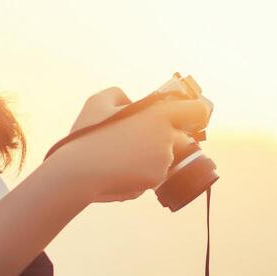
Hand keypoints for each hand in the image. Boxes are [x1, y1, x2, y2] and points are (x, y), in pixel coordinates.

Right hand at [54, 95, 212, 203]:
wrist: (80, 172)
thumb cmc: (88, 135)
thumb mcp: (99, 101)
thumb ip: (120, 95)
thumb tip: (131, 103)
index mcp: (158, 114)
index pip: (197, 111)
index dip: (196, 113)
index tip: (189, 118)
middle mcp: (167, 137)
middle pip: (181, 138)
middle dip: (167, 140)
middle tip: (140, 142)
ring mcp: (163, 161)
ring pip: (165, 158)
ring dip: (151, 158)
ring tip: (122, 157)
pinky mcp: (155, 180)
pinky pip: (154, 176)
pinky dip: (141, 175)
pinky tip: (120, 171)